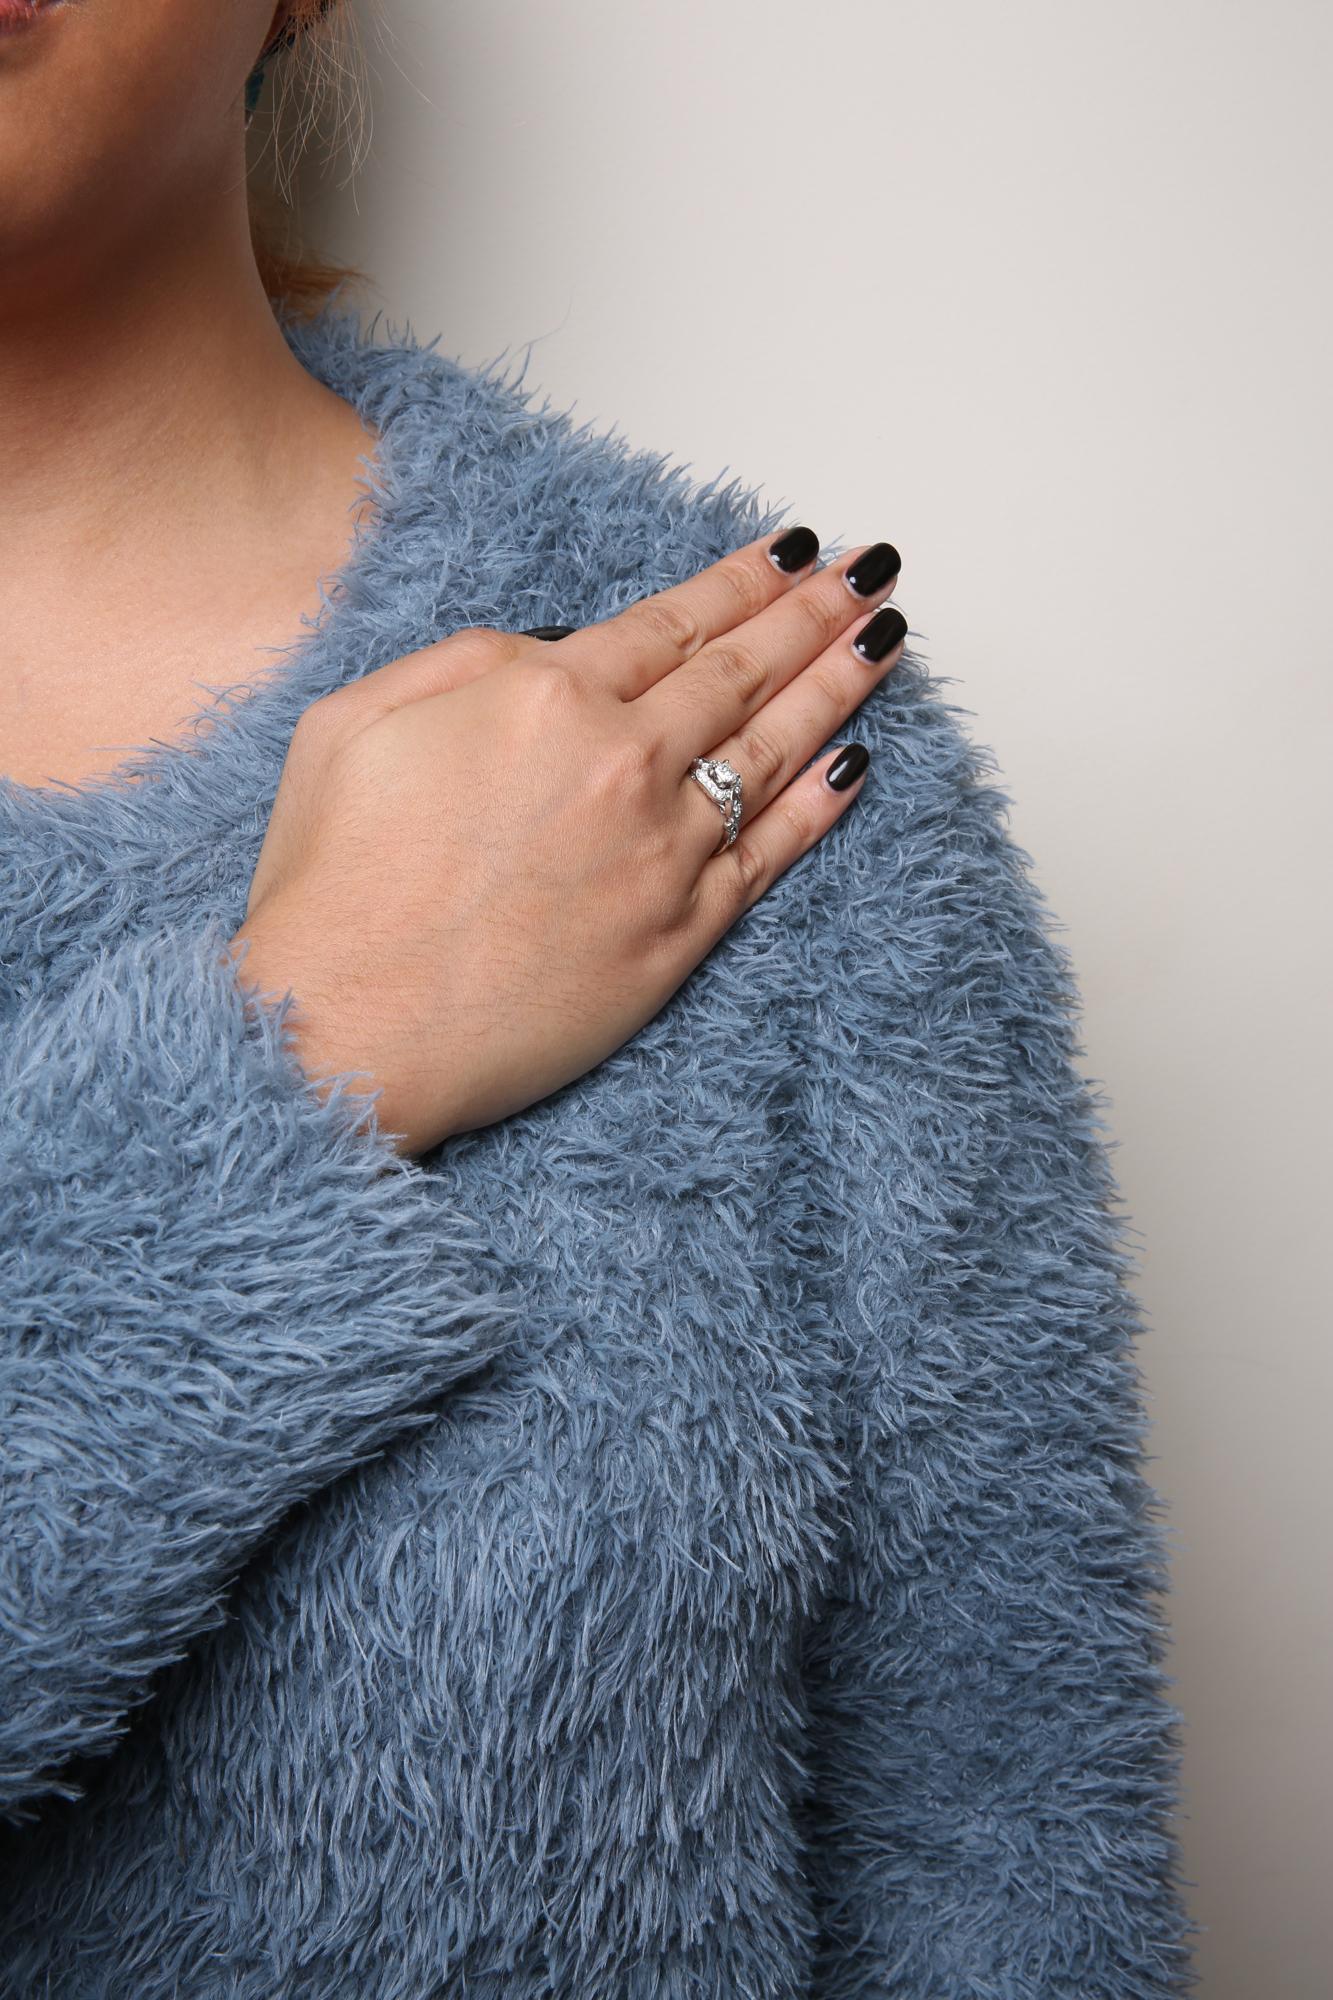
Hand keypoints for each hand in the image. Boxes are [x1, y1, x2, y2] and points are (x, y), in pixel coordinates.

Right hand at [226, 528, 905, 1156]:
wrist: (349, 1028)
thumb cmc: (333, 885)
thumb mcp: (354, 719)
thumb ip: (466, 660)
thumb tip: (555, 648)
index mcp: (542, 695)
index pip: (672, 621)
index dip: (742, 578)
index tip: (794, 550)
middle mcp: (622, 760)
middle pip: (743, 668)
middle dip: (817, 611)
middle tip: (873, 570)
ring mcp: (664, 849)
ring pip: (776, 747)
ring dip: (840, 683)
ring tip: (887, 639)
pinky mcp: (682, 933)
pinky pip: (773, 853)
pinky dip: (822, 805)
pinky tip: (857, 765)